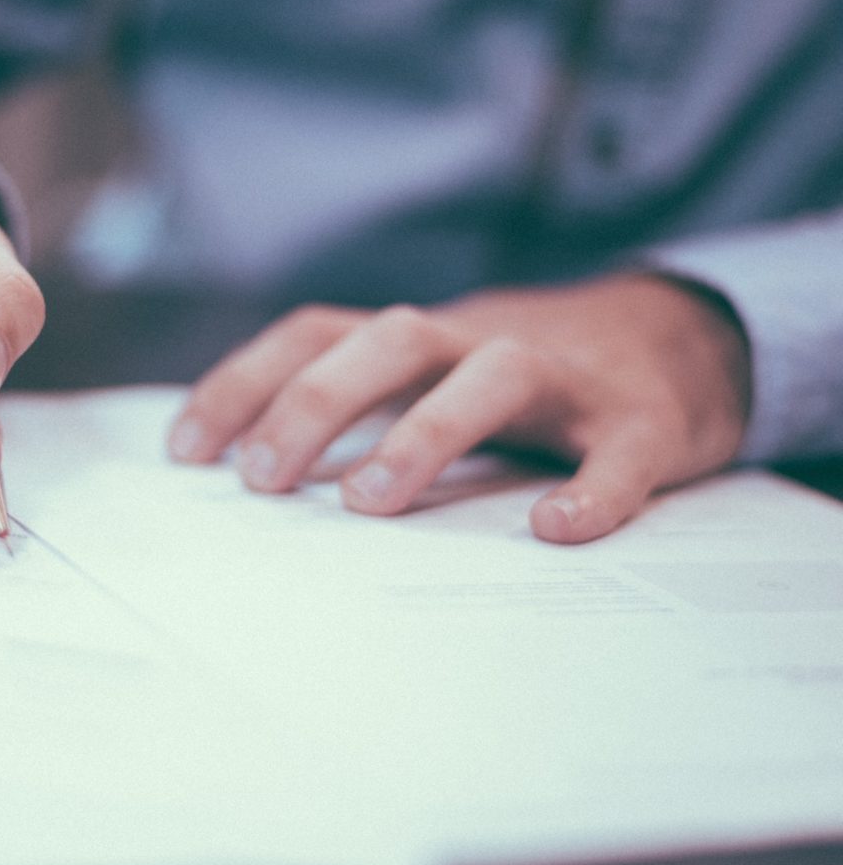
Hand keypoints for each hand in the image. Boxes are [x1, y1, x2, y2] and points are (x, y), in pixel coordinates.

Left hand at [167, 275, 750, 542]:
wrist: (680, 341)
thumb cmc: (523, 379)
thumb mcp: (432, 375)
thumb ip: (361, 407)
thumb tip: (251, 475)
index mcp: (421, 340)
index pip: (316, 334)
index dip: (245, 382)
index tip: (185, 452)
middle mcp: (481, 341)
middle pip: (391, 339)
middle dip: (316, 401)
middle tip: (261, 480)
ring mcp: (567, 377)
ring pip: (495, 375)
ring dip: (426, 431)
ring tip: (367, 502)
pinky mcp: (644, 421)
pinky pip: (622, 451)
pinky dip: (593, 488)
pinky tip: (556, 530)